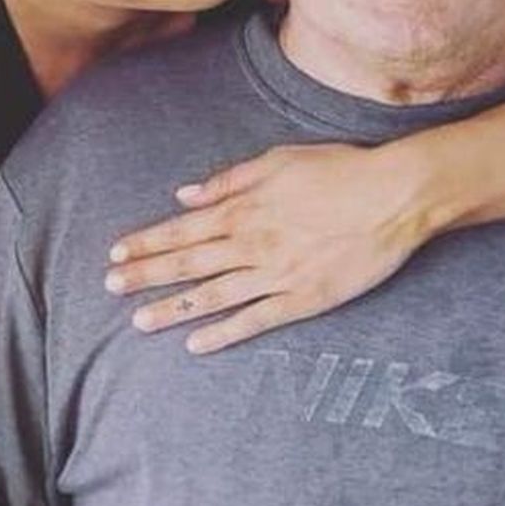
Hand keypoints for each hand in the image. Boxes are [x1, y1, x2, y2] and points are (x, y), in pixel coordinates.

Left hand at [102, 143, 435, 352]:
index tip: (115, 255)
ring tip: (139, 321)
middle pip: (187, 263)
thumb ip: (227, 181)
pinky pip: (256, 320)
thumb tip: (184, 194)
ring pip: (213, 295)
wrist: (394, 196)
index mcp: (242, 209)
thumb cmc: (337, 170)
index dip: (145, 242)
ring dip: (173, 308)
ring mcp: (276, 275)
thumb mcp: (276, 160)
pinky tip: (196, 344)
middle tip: (109, 288)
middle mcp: (251, 243)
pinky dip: (224, 333)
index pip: (181, 230)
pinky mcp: (304, 299)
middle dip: (145, 275)